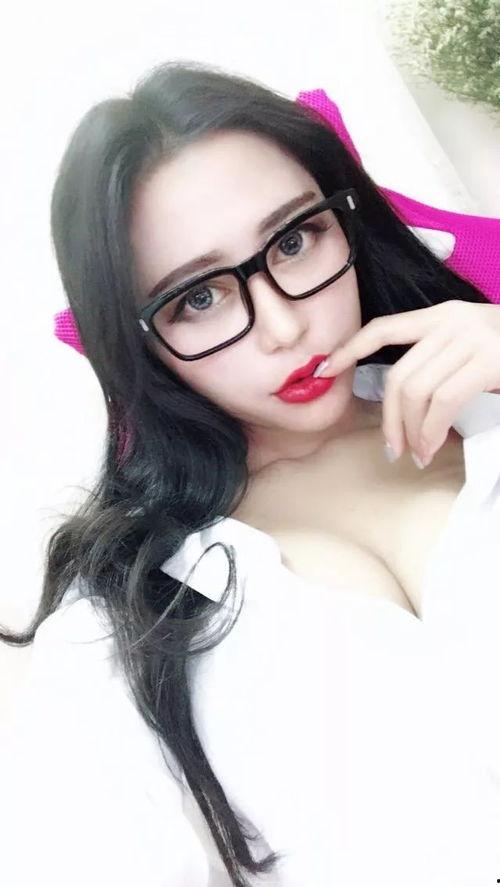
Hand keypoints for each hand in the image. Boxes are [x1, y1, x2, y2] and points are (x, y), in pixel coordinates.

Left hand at [314, 301, 499, 466]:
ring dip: (411, 432)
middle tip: (393, 449)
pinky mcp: (488, 360)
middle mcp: (453, 321)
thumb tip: (405, 403)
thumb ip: (441, 363)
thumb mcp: (476, 350)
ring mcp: (471, 339)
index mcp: (444, 316)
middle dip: (389, 419)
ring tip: (419, 453)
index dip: (350, 349)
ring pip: (415, 392)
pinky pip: (443, 402)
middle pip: (397, 376)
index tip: (324, 371)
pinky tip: (433, 448)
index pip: (385, 328)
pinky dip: (431, 432)